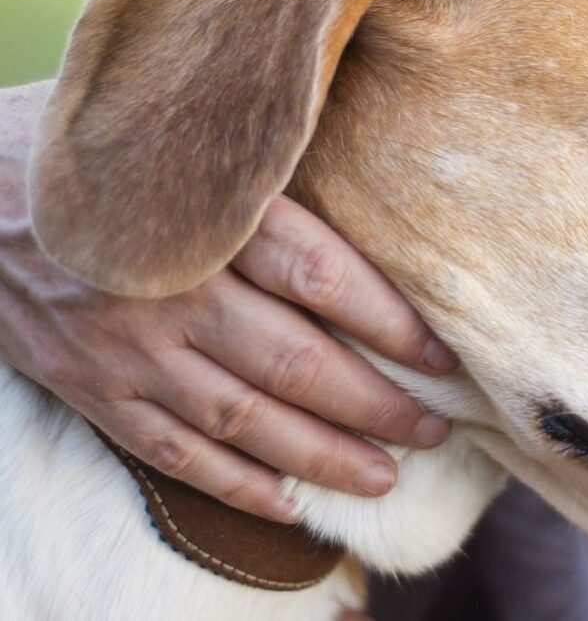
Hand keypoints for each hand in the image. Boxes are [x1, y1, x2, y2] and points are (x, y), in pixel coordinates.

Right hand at [0, 81, 456, 521]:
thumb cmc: (94, 155)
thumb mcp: (173, 137)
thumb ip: (254, 176)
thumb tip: (363, 207)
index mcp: (197, 215)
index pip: (319, 274)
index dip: (389, 321)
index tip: (439, 354)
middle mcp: (165, 291)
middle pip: (295, 360)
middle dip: (375, 403)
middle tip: (434, 426)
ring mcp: (125, 349)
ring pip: (244, 420)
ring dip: (323, 456)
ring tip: (386, 476)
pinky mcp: (92, 390)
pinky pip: (174, 454)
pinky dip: (237, 486)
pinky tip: (292, 506)